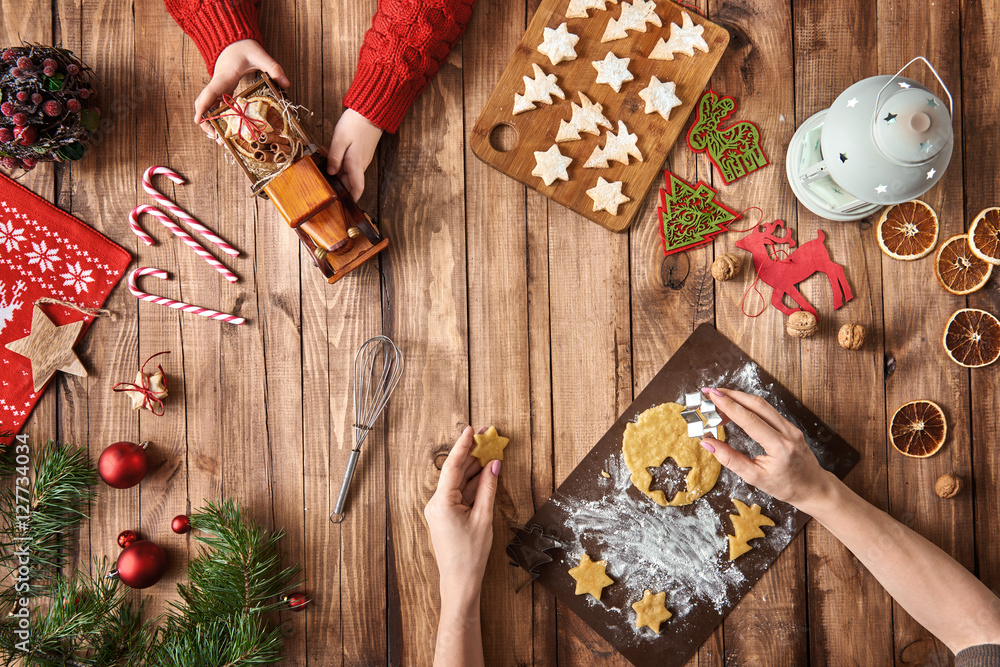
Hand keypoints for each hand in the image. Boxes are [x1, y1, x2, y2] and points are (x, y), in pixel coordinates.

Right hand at [193, 40, 289, 139]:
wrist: (234, 41)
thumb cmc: (245, 47)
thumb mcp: (260, 55)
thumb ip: (273, 67)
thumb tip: (286, 84)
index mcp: (224, 77)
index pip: (210, 93)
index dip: (202, 107)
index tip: (197, 121)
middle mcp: (218, 83)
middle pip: (204, 104)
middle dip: (205, 121)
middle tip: (214, 137)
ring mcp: (218, 87)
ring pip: (208, 106)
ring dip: (210, 122)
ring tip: (219, 138)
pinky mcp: (222, 90)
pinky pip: (216, 105)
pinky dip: (217, 117)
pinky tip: (225, 127)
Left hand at [327, 108, 383, 201]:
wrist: (370, 112)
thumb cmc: (355, 124)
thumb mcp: (340, 139)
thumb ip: (334, 157)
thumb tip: (330, 172)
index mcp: (356, 163)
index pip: (357, 188)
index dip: (351, 199)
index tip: (344, 207)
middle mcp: (361, 164)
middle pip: (350, 182)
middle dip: (339, 186)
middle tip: (324, 186)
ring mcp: (362, 159)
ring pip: (349, 173)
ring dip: (338, 174)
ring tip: (324, 169)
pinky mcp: (361, 153)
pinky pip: (350, 165)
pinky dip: (341, 165)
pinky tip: (331, 158)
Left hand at [424, 426, 499, 604]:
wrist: (459, 582)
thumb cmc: (470, 555)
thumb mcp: (483, 518)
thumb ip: (488, 488)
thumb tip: (494, 465)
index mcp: (442, 503)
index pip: (453, 467)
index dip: (463, 446)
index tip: (471, 429)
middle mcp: (436, 503)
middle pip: (456, 471)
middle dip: (472, 454)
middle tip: (487, 436)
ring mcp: (440, 509)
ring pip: (459, 482)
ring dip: (474, 468)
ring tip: (490, 450)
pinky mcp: (446, 515)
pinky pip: (460, 493)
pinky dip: (473, 483)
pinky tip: (485, 473)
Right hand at [699, 388, 834, 507]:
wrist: (813, 487)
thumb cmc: (786, 486)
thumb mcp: (754, 478)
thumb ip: (730, 459)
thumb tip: (708, 443)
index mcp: (780, 447)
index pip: (750, 419)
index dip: (729, 405)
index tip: (711, 396)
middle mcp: (788, 432)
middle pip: (756, 404)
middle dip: (731, 395)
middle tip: (710, 393)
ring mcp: (790, 427)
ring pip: (762, 404)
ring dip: (739, 398)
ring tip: (718, 401)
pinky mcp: (789, 426)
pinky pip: (767, 410)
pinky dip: (748, 406)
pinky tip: (736, 408)